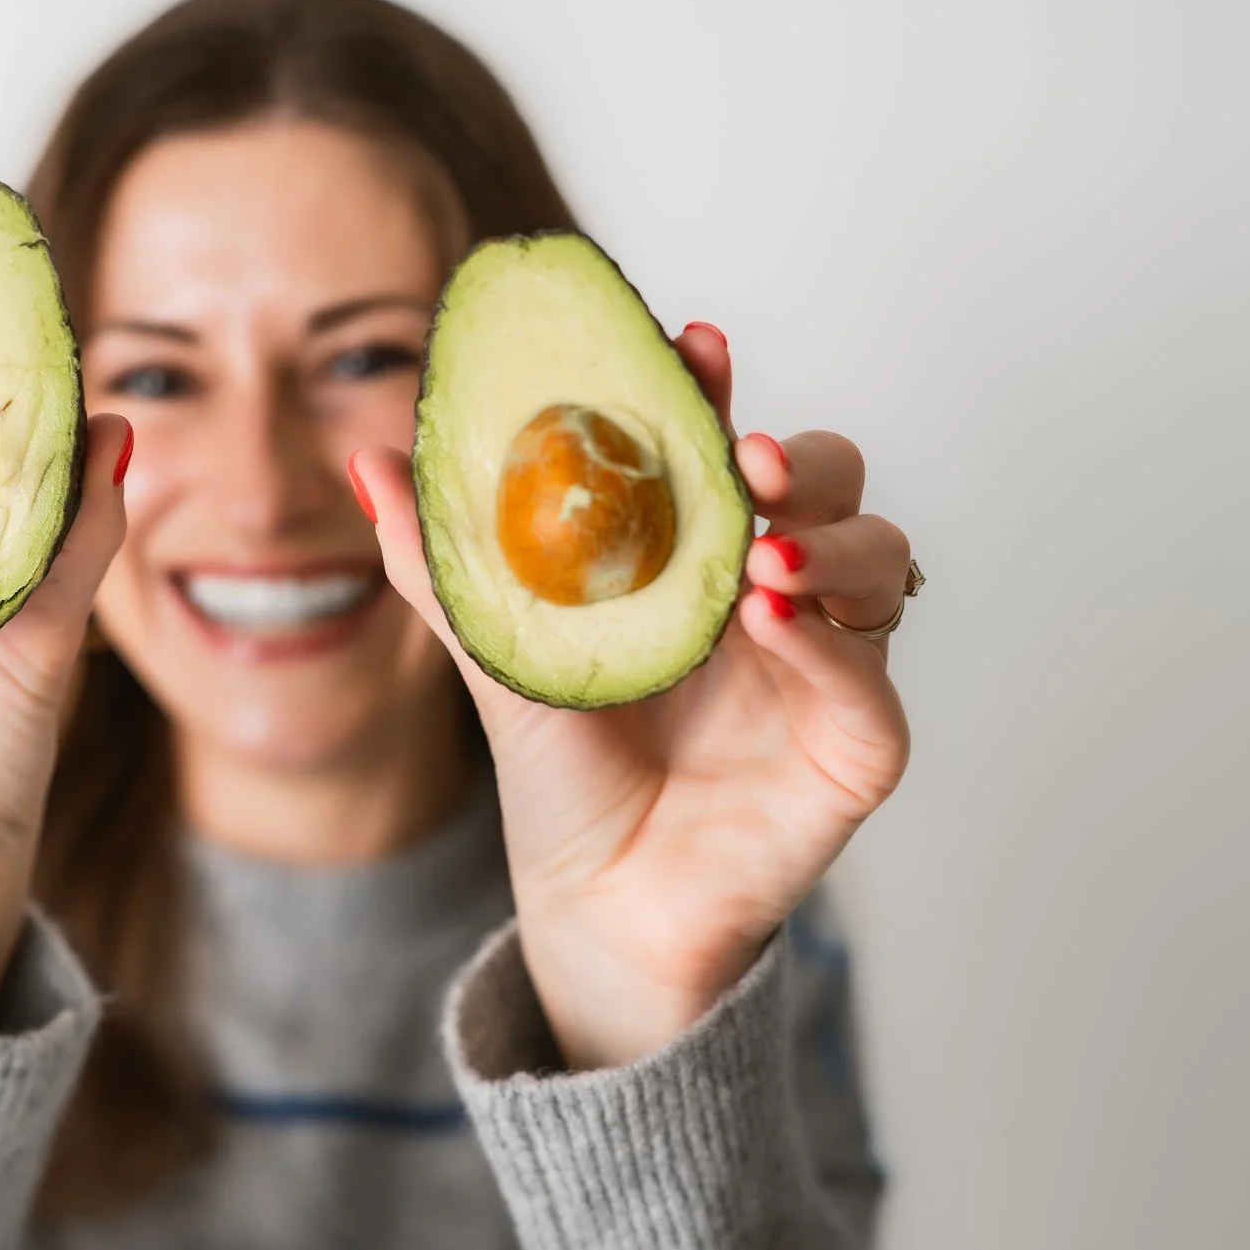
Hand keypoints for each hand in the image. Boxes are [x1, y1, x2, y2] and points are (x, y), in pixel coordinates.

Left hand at [352, 324, 912, 1067]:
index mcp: (700, 549)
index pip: (725, 443)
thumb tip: (369, 460)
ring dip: (831, 538)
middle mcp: (775, 590)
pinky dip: (828, 641)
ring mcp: (824, 662)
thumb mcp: (496, 654)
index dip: (716, 392)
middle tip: (746, 461)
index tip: (691, 345)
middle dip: (799, 458)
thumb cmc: (564, 772)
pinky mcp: (855, 742)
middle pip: (830, 481)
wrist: (596, 904)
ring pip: (880, 558)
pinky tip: (770, 618)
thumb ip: (441, 564)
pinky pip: (871, 677)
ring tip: (760, 552)